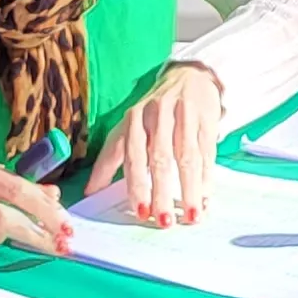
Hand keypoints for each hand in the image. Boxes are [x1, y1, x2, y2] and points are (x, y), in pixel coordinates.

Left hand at [87, 64, 224, 226]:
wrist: (189, 76)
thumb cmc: (153, 111)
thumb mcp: (127, 129)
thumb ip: (110, 158)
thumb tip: (90, 191)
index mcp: (134, 119)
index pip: (132, 155)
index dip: (136, 185)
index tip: (140, 212)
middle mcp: (157, 114)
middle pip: (160, 159)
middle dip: (162, 192)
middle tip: (164, 221)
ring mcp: (184, 114)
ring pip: (187, 157)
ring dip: (189, 189)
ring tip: (192, 215)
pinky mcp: (207, 117)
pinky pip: (207, 151)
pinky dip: (207, 175)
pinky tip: (206, 195)